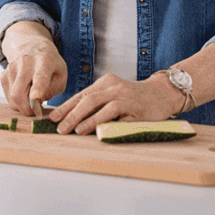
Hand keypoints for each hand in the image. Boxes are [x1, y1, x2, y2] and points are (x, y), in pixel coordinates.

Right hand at [0, 21, 66, 114]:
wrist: (35, 51)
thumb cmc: (51, 68)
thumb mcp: (61, 78)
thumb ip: (52, 89)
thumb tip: (36, 100)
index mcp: (45, 61)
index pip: (40, 76)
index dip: (37, 88)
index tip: (36, 97)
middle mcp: (25, 61)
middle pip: (19, 92)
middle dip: (27, 108)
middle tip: (37, 110)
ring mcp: (11, 67)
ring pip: (13, 97)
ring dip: (23, 105)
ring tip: (32, 97)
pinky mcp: (3, 74)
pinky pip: (8, 96)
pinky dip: (16, 101)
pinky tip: (24, 93)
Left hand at [47, 72, 183, 134]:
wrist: (162, 94)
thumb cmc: (133, 98)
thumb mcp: (113, 94)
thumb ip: (96, 102)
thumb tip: (71, 117)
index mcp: (105, 82)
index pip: (81, 95)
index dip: (65, 107)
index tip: (53, 118)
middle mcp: (114, 87)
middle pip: (88, 100)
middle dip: (71, 114)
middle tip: (59, 128)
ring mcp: (125, 98)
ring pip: (101, 107)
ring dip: (86, 120)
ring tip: (74, 130)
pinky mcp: (136, 110)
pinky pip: (118, 117)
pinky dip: (105, 124)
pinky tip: (96, 132)